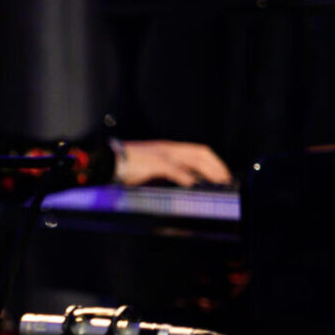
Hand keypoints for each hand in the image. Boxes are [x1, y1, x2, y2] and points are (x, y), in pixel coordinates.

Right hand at [113, 139, 231, 186]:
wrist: (107, 160)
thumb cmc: (126, 165)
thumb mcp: (152, 167)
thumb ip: (169, 173)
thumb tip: (186, 182)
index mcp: (168, 148)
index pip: (199, 151)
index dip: (214, 161)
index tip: (223, 173)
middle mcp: (168, 149)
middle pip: (201, 154)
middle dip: (217, 166)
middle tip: (226, 180)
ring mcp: (162, 155)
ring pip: (193, 160)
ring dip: (209, 172)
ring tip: (218, 183)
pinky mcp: (155, 163)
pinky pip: (176, 170)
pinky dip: (187, 178)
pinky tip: (195, 185)